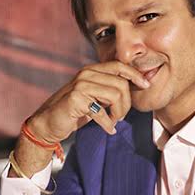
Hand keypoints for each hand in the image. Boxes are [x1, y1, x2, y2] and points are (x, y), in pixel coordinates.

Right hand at [29, 61, 149, 141]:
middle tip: (121, 116)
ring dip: (118, 113)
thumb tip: (135, 85)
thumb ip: (110, 88)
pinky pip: (102, 112)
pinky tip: (108, 129)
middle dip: (126, 104)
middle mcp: (86, 74)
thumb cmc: (75, 111)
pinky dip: (107, 124)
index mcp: (92, 70)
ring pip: (115, 96)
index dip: (135, 75)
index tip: (145, 85)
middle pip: (121, 84)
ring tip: (113, 121)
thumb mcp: (95, 96)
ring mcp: (80, 85)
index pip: (119, 66)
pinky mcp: (76, 99)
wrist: (48, 123)